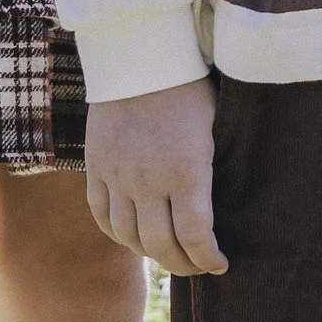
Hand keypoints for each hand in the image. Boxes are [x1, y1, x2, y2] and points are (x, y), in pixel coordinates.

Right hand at [85, 78, 224, 274]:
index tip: (220, 264)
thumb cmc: (190, 89)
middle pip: (160, 245)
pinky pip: (102, 216)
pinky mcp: (95, 167)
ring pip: (129, 237)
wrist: (141, 56)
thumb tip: (226, 214)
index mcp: (185, 171)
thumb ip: (213, 174)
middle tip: (197, 265)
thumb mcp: (215, 130)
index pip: (195, 237)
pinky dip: (119, 234)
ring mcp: (116, 175)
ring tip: (167, 252)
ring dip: (150, 253)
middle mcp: (146, 180)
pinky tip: (135, 235)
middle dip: (183, 264)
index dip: (209, 259)